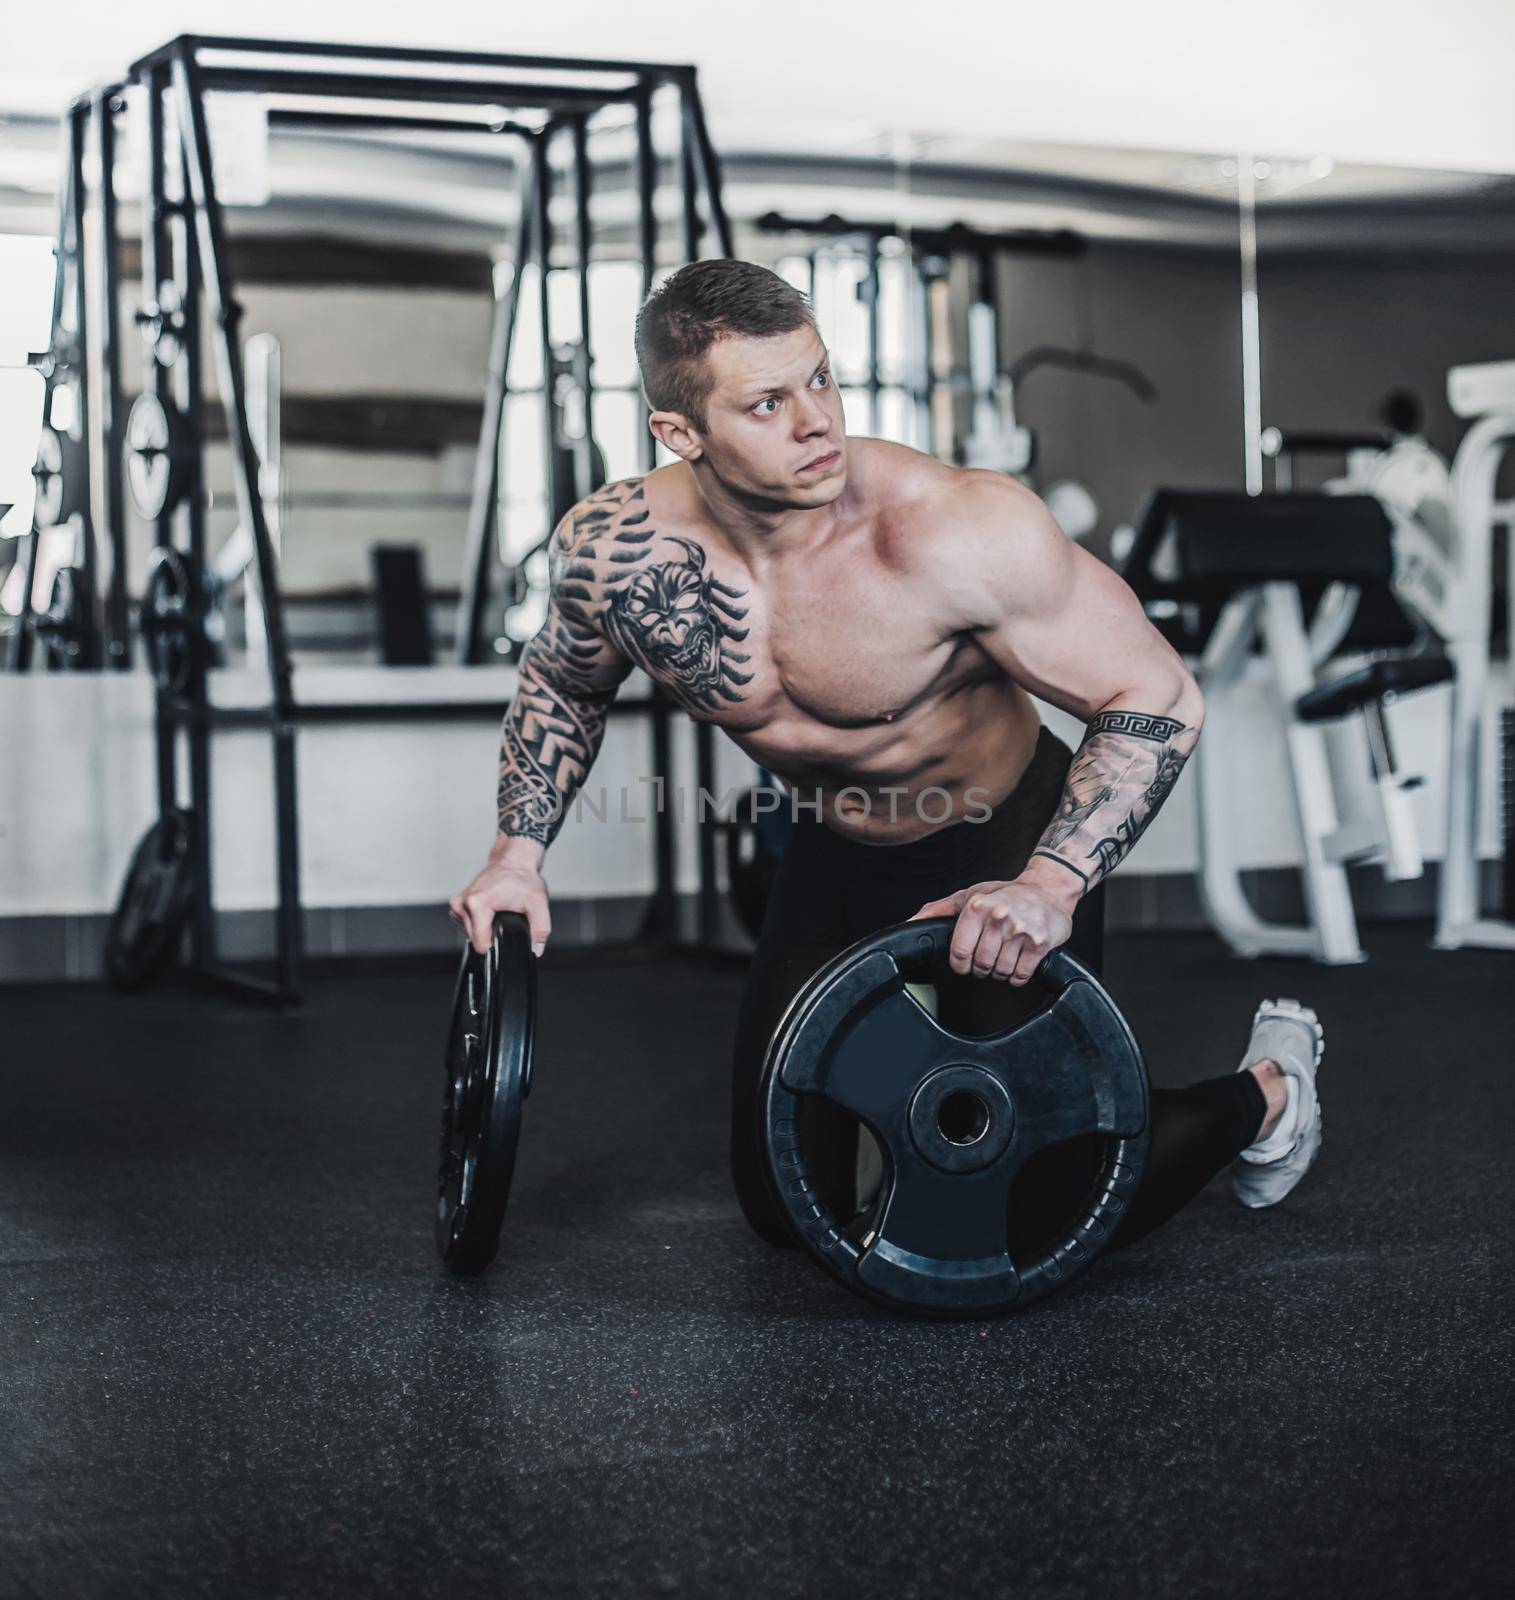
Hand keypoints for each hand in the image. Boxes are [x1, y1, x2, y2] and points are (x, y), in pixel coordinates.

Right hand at [449, 850, 550, 957]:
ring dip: (486, 929)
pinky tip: (491, 912)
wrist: (514, 860)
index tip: (508, 933)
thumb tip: (535, 950)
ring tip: (500, 913)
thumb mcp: (538, 903)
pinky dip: (480, 923)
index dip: (497, 945)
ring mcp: (457, 903)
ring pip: (471, 934)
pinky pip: (467, 925)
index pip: (481, 944)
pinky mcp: (457, 904)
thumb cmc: (523, 878)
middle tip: (507, 918)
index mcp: (477, 904)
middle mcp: (462, 903)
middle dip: (493, 935)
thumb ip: (540, 929)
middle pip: (476, 940)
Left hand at [909, 876, 1074, 983]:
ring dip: (1000, 973)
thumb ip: (940, 910)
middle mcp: (999, 916)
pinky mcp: (1040, 943)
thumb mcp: (970, 895)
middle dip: (981, 968)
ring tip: (1004, 958)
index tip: (964, 963)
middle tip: (988, 959)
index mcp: (977, 906)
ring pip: (1000, 972)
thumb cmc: (1005, 894)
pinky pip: (1021, 975)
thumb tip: (912, 922)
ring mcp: (1021, 930)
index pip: (958, 950)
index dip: (959, 964)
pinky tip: (1018, 963)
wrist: (1048, 891)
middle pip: (980, 964)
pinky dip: (1017, 977)